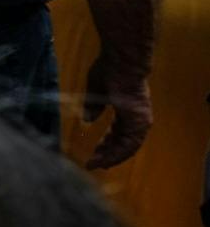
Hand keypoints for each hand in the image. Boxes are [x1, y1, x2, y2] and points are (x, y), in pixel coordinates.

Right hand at [80, 55, 151, 169]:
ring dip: (112, 157)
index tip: (95, 153)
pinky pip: (129, 144)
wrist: (123, 62)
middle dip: (108, 154)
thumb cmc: (108, 70)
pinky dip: (117, 153)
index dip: (107, 145)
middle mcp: (137, 120)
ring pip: (127, 147)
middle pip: (124, 144)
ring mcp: (139, 121)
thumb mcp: (96, 90)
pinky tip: (105, 158)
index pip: (119, 134)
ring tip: (97, 164)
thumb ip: (93, 107)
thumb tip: (87, 121)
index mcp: (128, 111)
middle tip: (94, 163)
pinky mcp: (138, 122)